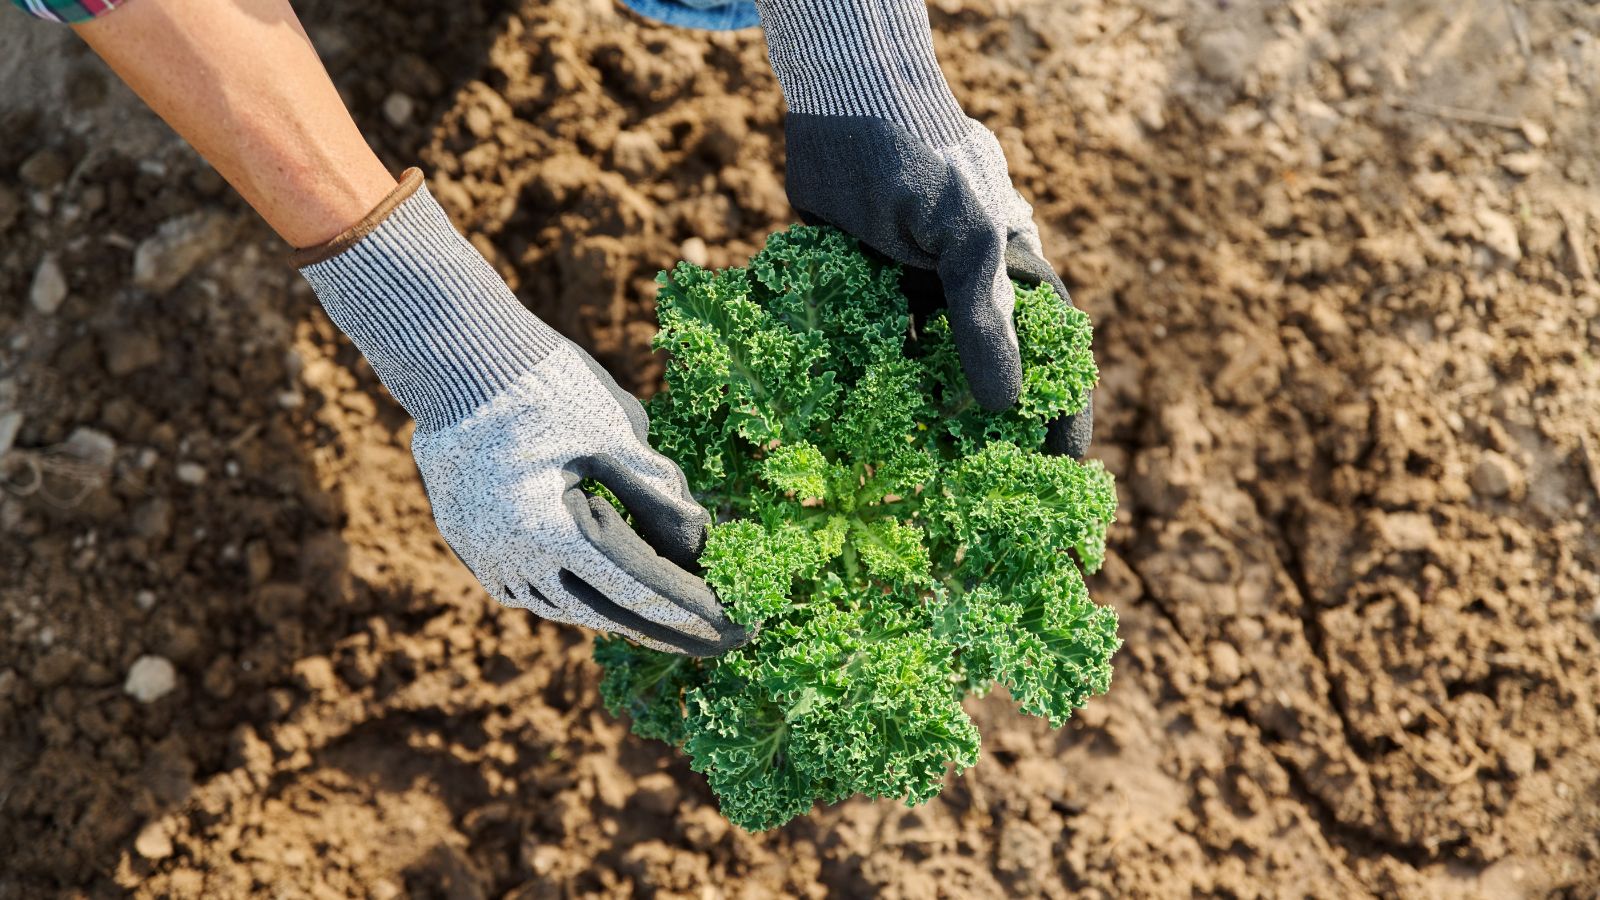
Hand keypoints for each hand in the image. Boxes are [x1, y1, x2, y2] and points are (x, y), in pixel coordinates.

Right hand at [297, 170, 747, 655]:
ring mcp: (487, 558)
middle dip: (670, 629)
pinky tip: (610, 598)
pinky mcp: (473, 546)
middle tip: (720, 644)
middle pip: (608, 612)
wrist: (456, 358)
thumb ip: (659, 491)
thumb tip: (703, 542)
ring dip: (621, 615)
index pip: (639, 586)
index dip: (693, 608)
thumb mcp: (615, 429)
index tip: (737, 626)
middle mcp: (514, 558)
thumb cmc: (545, 384)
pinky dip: (578, 598)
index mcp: (551, 530)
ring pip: (567, 609)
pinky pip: (533, 591)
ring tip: (674, 625)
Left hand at [757, 0, 1092, 456]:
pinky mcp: (860, 301)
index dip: (1059, 431)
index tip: (1060, 492)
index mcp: (1015, 285)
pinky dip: (861, 397)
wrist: (843, 106)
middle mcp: (967, 302)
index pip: (1052, 371)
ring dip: (918, 431)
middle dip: (983, 447)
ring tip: (911, 498)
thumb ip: (982, 320)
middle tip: (974, 514)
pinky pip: (866, 361)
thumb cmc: (922, 162)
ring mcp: (914, 303)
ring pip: (924, 383)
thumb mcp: (966, 238)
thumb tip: (1003, 408)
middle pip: (986, 387)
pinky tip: (849, 443)